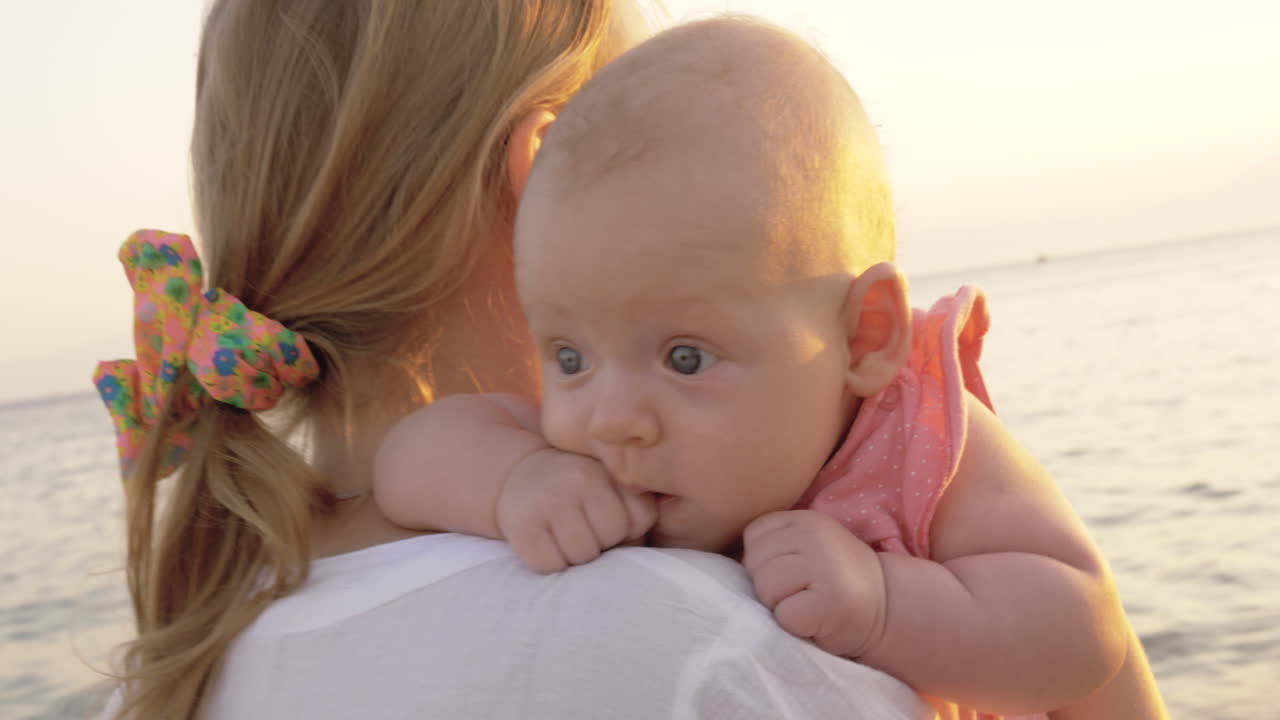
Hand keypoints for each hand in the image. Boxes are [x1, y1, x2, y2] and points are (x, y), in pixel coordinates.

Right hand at [497, 447, 655, 573]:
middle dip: (602, 543)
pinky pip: (550, 565)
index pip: (642, 517)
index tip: (608, 518)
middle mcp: (579, 478)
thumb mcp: (608, 484)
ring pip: (582, 555)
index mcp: (607, 468)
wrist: (519, 474)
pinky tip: (544, 543)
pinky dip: (549, 563)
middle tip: (583, 529)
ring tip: (564, 537)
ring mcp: (548, 500)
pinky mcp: (522, 525)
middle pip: (612, 536)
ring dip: (575, 556)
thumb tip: (636, 545)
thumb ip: (632, 509)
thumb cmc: (576, 490)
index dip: (628, 528)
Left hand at [742, 510, 886, 658]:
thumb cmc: (833, 582)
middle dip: (769, 586)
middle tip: (802, 593)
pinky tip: (816, 620)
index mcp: (805, 519)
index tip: (792, 573)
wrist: (888, 609)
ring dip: (780, 607)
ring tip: (807, 605)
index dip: (763, 562)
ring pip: (765, 589)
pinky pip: (784, 616)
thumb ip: (773, 544)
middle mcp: (815, 535)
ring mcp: (825, 566)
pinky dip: (795, 626)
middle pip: (754, 564)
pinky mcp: (829, 601)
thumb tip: (721, 562)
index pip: (753, 536)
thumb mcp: (806, 548)